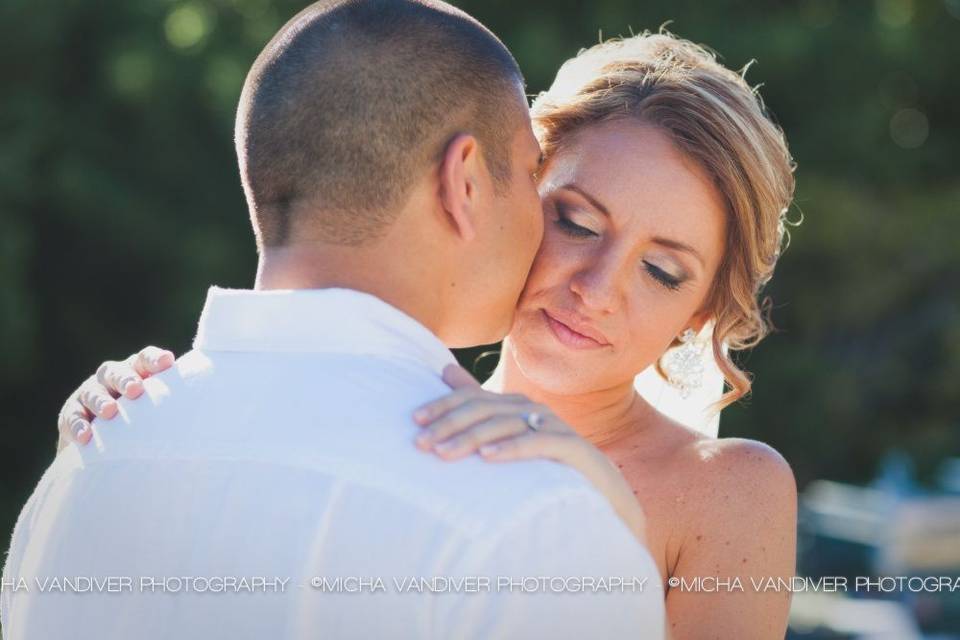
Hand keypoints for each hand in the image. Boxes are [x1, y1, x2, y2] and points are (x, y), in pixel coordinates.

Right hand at [56, 346, 175, 448]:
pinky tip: (86, 437)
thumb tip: (220, 408)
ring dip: (101, 401)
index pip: (145, 359)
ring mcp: (89, 395)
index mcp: (137, 372)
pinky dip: (78, 425)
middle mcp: (112, 378)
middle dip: (126, 378)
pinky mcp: (71, 415)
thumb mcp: (162, 411)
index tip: (169, 362)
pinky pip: (72, 417)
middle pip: (116, 371)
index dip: (155, 359)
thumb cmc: (146, 422)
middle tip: (137, 390)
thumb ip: (179, 403)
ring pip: (92, 391)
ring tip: (111, 412)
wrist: (106, 446)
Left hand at [413, 365, 584, 462]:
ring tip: (443, 454)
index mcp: (515, 404)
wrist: (600, 489)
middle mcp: (533, 409)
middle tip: (421, 443)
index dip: (443, 406)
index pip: (472, 397)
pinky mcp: (572, 448)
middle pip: (485, 409)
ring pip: (505, 425)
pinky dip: (511, 448)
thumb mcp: (509, 434)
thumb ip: (479, 405)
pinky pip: (538, 445)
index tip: (414, 420)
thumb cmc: (546, 464)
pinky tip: (488, 457)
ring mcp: (554, 427)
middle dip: (449, 424)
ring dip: (471, 438)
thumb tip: (444, 371)